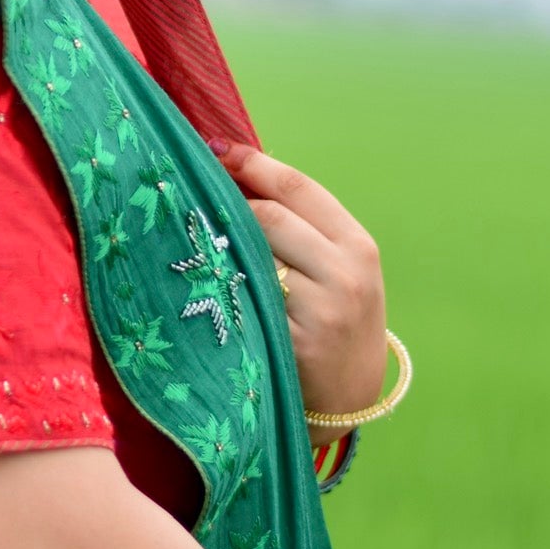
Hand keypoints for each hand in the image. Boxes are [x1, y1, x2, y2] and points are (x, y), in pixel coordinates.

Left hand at [215, 144, 386, 421]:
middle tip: (191, 189)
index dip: (253, 163)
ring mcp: (320, 311)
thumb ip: (304, 227)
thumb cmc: (336, 321)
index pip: (299, 188)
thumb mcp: (341, 269)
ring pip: (252, 256)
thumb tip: (238, 169)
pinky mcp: (292, 344)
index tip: (216, 148)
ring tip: (193, 233)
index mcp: (359, 246)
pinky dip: (221, 284)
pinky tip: (201, 277)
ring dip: (219, 243)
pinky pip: (243, 299)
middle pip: (270, 217)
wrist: (350, 400)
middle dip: (226, 200)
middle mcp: (345, 274)